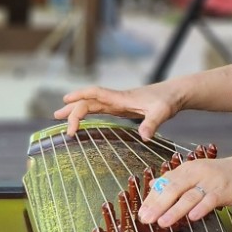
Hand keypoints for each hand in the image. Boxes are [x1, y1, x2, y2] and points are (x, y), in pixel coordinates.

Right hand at [55, 80, 181, 139]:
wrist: (175, 94)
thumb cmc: (168, 101)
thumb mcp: (162, 112)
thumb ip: (152, 123)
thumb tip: (144, 137)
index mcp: (121, 98)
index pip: (95, 95)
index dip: (80, 97)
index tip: (66, 104)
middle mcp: (117, 99)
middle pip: (89, 100)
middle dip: (72, 107)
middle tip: (57, 117)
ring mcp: (118, 103)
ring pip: (92, 104)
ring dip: (77, 109)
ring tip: (60, 116)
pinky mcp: (122, 108)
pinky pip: (100, 109)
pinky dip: (88, 112)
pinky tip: (83, 118)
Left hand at [137, 150, 231, 226]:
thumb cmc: (223, 175)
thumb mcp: (197, 173)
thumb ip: (176, 179)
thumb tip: (153, 184)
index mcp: (188, 169)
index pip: (165, 183)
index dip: (152, 198)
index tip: (140, 212)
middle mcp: (197, 172)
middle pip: (174, 189)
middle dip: (158, 205)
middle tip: (145, 218)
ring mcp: (211, 181)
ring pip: (189, 196)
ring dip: (175, 210)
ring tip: (162, 222)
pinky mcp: (225, 190)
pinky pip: (211, 200)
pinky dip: (201, 208)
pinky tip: (192, 218)